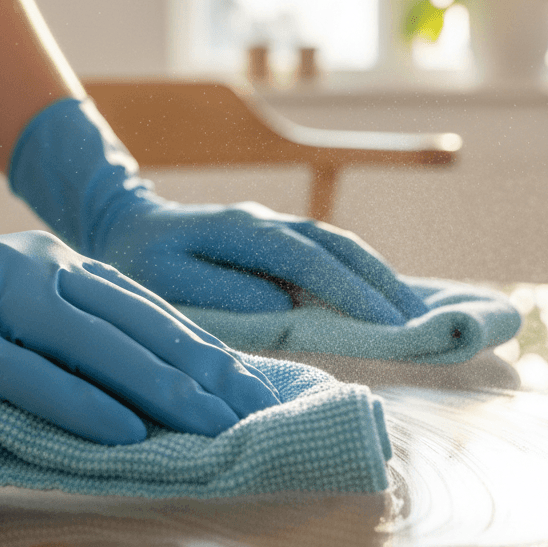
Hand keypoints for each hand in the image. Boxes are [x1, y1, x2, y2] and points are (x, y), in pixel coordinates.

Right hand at [0, 159, 278, 444]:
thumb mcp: (22, 305)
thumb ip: (78, 332)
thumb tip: (150, 385)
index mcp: (65, 266)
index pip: (150, 310)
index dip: (203, 347)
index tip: (249, 383)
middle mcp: (43, 271)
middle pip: (139, 325)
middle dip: (201, 371)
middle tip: (252, 410)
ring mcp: (0, 300)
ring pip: (97, 346)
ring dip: (160, 389)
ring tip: (212, 424)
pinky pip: (32, 377)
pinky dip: (82, 405)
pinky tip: (126, 433)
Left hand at [96, 197, 428, 323]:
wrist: (128, 226)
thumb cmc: (142, 263)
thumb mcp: (168, 283)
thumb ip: (224, 294)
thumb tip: (283, 306)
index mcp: (244, 229)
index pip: (309, 259)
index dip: (350, 291)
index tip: (386, 324)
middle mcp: (268, 222)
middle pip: (338, 245)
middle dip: (381, 282)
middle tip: (419, 322)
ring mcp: (276, 226)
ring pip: (340, 246)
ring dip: (378, 277)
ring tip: (413, 313)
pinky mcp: (279, 241)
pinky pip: (329, 254)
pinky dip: (361, 274)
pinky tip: (381, 298)